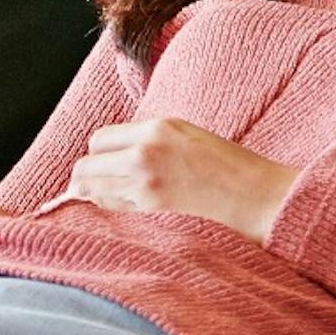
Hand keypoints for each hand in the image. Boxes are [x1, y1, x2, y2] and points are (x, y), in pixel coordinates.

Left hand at [67, 119, 295, 243]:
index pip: (98, 139)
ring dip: (92, 192)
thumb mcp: (181, 132)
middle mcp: (143, 152)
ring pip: (91, 189)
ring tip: (106, 194)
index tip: (103, 160)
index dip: (98, 151)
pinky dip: (110, 206)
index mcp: (154, 128)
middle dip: (85, 175)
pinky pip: (111, 206)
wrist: (249, 191)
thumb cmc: (222, 162)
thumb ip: (144, 138)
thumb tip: (109, 153)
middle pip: (85, 165)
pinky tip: (126, 204)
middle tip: (92, 183)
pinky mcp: (150, 206)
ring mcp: (144, 182)